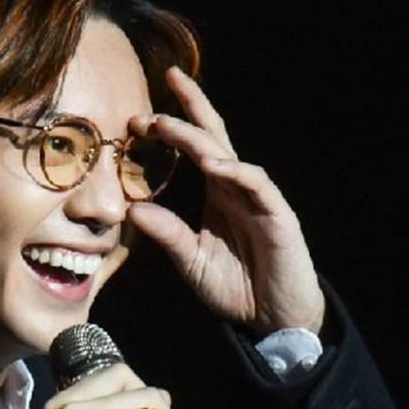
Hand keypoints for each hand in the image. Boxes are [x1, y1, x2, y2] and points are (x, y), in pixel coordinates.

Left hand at [126, 65, 325, 334]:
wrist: (273, 318)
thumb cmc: (236, 287)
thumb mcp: (192, 260)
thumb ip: (168, 234)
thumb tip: (130, 210)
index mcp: (217, 194)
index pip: (196, 148)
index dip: (172, 128)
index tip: (136, 119)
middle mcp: (237, 188)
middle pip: (214, 136)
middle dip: (189, 109)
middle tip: (160, 90)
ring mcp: (258, 198)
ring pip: (228, 155)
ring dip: (198, 138)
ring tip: (167, 125)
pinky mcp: (278, 215)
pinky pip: (257, 184)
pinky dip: (236, 171)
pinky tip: (212, 164)